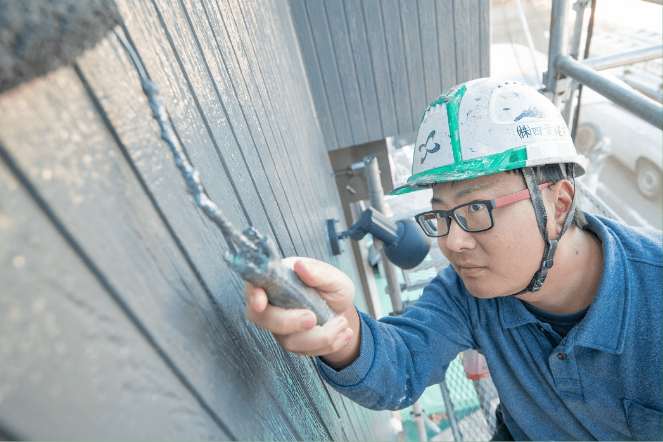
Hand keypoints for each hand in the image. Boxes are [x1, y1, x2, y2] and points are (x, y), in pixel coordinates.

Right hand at [245, 257, 360, 366]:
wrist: (342, 311)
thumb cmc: (333, 289)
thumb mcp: (334, 277)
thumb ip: (319, 272)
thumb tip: (301, 267)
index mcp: (279, 279)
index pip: (254, 286)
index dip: (253, 295)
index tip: (261, 303)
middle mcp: (274, 303)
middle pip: (262, 318)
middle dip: (287, 322)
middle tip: (313, 318)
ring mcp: (280, 326)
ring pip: (288, 340)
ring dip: (319, 336)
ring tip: (342, 323)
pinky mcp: (292, 342)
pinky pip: (304, 351)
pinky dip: (327, 345)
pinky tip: (343, 334)